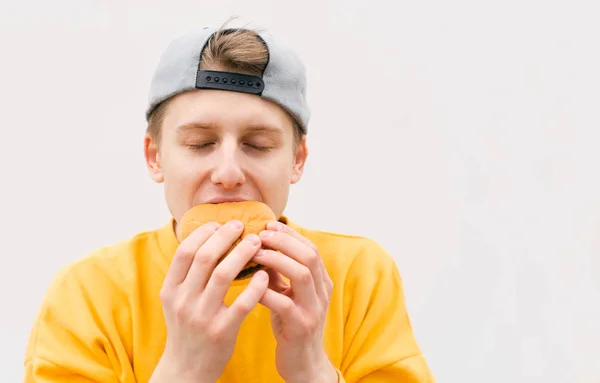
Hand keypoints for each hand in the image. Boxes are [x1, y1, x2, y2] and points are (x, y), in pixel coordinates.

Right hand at [151, 220, 268, 382]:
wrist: (187, 370)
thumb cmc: (187, 328)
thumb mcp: (177, 301)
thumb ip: (187, 274)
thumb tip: (206, 237)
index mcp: (170, 290)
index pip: (185, 251)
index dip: (204, 233)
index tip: (220, 223)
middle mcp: (183, 301)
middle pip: (204, 258)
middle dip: (225, 237)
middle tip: (241, 226)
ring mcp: (202, 317)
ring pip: (223, 275)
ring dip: (242, 254)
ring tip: (256, 242)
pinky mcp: (222, 332)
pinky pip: (242, 303)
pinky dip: (255, 286)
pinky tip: (265, 275)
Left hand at [253, 221, 336, 382]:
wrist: (303, 363)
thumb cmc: (292, 324)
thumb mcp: (289, 294)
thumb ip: (279, 273)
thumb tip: (259, 246)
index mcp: (321, 281)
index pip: (310, 248)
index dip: (290, 234)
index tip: (267, 225)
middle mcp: (322, 292)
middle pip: (309, 255)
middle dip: (284, 241)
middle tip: (260, 235)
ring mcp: (314, 309)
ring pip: (302, 274)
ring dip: (277, 260)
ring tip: (255, 254)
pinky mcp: (302, 326)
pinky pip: (285, 303)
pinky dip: (267, 291)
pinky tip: (252, 286)